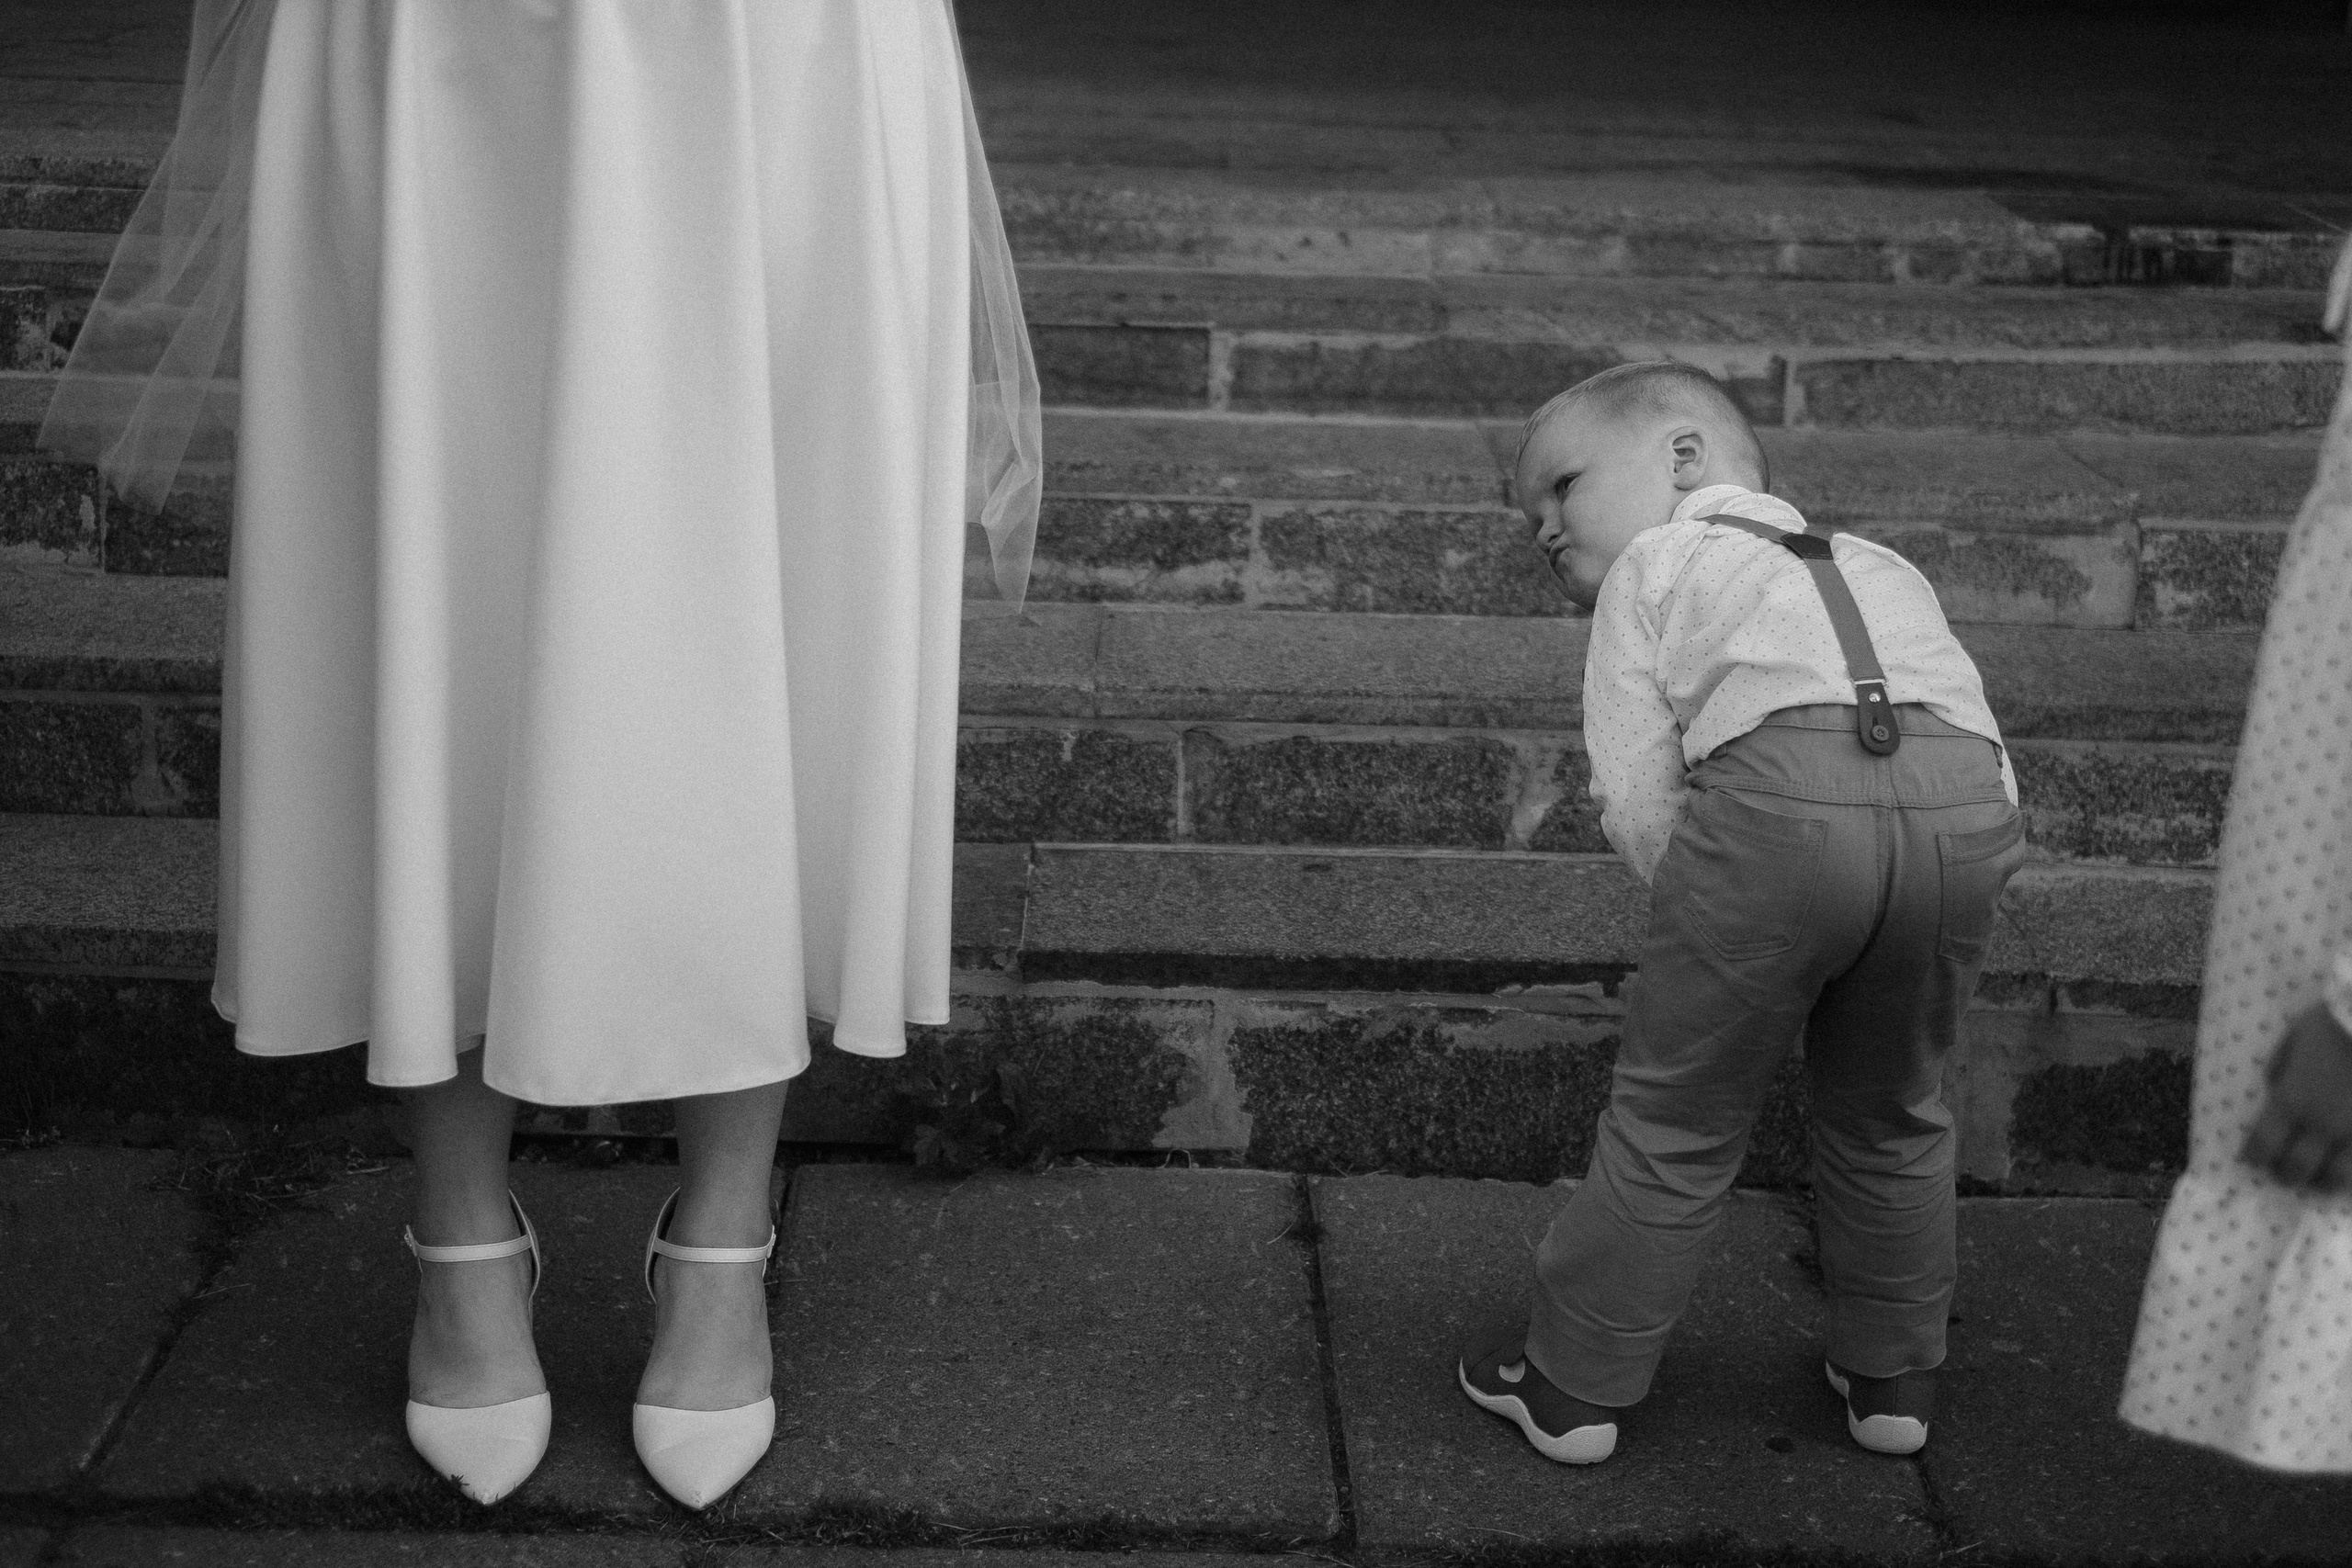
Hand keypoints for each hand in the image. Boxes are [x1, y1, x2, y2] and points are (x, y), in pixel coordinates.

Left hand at [2240, 1002, 2351, 1191]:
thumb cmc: (2335, 1023)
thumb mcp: (2293, 1037)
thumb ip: (2279, 1069)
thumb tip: (2275, 1090)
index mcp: (2293, 1101)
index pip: (2264, 1143)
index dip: (2254, 1156)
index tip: (2250, 1160)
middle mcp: (2324, 1125)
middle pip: (2298, 1167)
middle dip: (2285, 1174)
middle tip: (2281, 1174)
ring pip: (2338, 1177)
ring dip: (2322, 1183)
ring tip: (2317, 1180)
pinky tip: (2348, 1171)